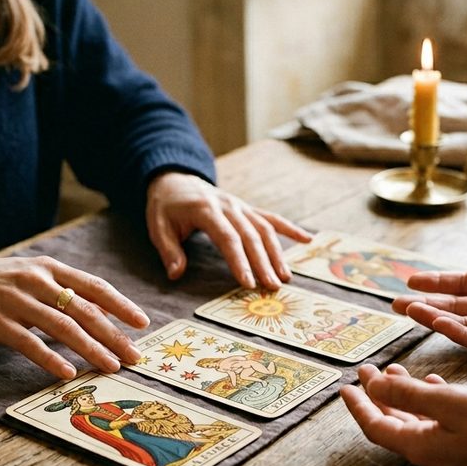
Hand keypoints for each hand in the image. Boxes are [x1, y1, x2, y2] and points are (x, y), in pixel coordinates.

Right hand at [0, 256, 149, 379]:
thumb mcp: (28, 275)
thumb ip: (60, 290)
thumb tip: (98, 312)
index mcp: (48, 267)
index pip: (94, 286)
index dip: (121, 304)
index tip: (142, 323)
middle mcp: (36, 280)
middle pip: (85, 310)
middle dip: (114, 335)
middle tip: (134, 355)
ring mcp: (16, 300)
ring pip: (64, 327)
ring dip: (92, 349)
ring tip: (111, 366)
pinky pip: (30, 344)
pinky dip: (51, 359)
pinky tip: (68, 373)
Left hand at [145, 172, 311, 289]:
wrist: (175, 178)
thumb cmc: (166, 206)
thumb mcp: (157, 226)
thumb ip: (168, 250)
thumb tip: (176, 274)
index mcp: (206, 209)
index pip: (227, 237)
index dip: (239, 260)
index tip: (247, 282)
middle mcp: (229, 206)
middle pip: (251, 235)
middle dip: (263, 263)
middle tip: (272, 287)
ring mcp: (241, 206)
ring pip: (265, 228)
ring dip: (277, 253)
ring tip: (285, 277)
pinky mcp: (247, 208)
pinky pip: (272, 218)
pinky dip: (291, 229)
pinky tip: (308, 240)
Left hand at [341, 363, 466, 465]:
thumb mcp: (449, 402)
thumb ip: (408, 394)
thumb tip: (373, 386)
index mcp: (419, 447)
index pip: (375, 426)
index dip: (358, 406)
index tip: (346, 386)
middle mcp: (430, 456)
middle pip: (392, 424)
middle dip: (378, 396)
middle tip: (369, 371)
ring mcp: (450, 455)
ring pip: (415, 423)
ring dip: (403, 397)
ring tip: (396, 371)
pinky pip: (437, 425)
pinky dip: (428, 403)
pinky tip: (435, 384)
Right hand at [392, 211, 466, 360]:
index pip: (462, 283)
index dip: (436, 282)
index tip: (411, 281)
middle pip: (454, 305)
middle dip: (425, 304)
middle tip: (396, 303)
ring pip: (461, 324)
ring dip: (435, 318)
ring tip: (410, 311)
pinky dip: (458, 333)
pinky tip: (439, 322)